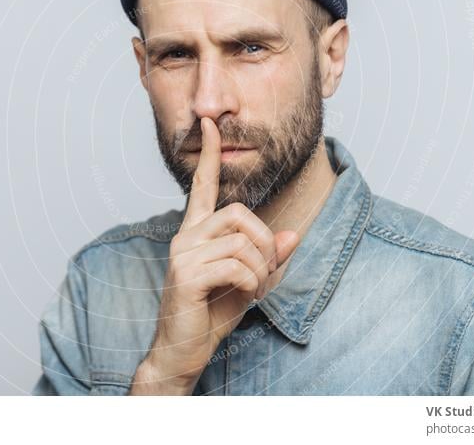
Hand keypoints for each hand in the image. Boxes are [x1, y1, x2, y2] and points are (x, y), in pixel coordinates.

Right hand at [130, 117, 300, 393]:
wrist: (183, 351)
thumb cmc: (210, 314)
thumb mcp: (248, 282)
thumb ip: (266, 258)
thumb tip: (290, 236)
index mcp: (197, 232)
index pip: (203, 186)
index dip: (209, 155)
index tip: (210, 124)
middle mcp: (186, 236)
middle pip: (239, 213)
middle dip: (265, 242)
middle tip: (264, 271)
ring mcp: (183, 253)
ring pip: (242, 240)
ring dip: (261, 268)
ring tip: (253, 288)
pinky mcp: (186, 274)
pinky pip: (236, 265)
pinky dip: (251, 282)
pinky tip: (243, 295)